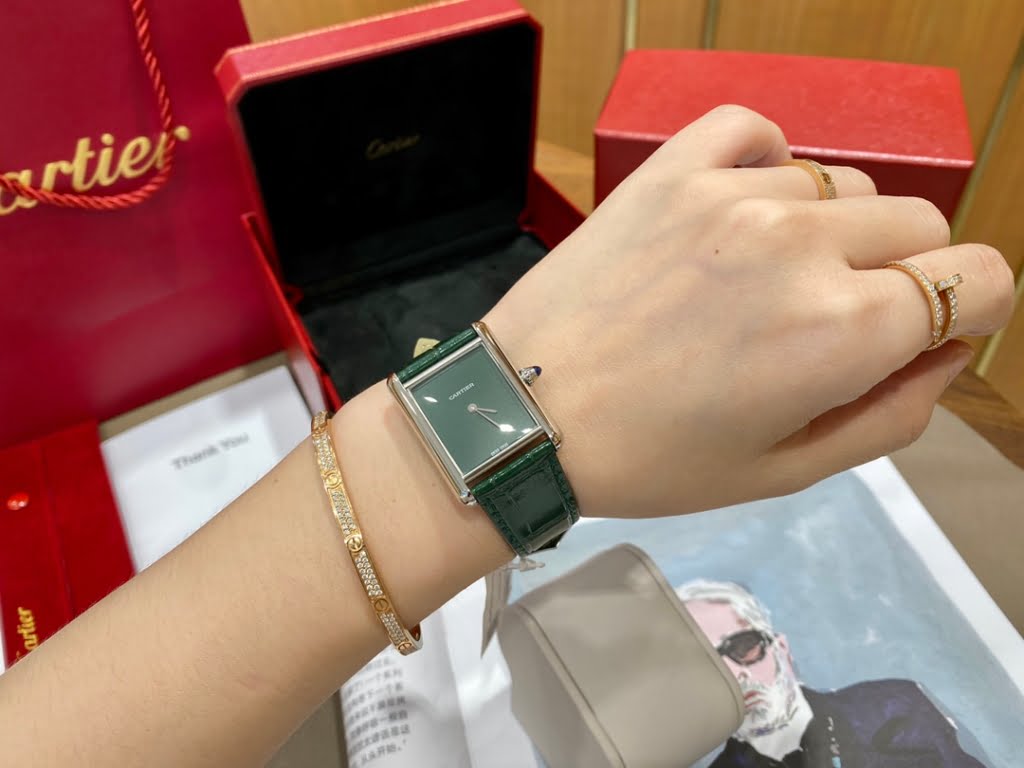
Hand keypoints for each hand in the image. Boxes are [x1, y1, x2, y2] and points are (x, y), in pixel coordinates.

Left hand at [484, 105, 1013, 517]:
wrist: (522, 416)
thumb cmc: (651, 460)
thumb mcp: (785, 471)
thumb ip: (891, 415)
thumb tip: (943, 353)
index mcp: (843, 331)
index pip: (977, 281)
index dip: (963, 313)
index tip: (920, 333)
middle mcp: (803, 245)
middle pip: (918, 225)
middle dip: (901, 276)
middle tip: (830, 321)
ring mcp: (734, 194)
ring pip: (843, 183)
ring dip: (830, 230)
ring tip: (762, 279)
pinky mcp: (672, 168)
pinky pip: (755, 129)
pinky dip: (767, 160)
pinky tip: (741, 206)